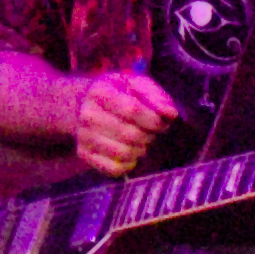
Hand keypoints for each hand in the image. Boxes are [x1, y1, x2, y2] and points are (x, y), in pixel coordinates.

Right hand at [66, 66, 181, 174]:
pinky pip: (114, 169)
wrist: (84, 105)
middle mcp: (87, 115)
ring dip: (141, 150)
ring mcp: (83, 137)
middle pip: (129, 135)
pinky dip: (130, 164)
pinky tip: (131, 152)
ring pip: (123, 154)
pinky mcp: (84, 155)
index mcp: (99, 91)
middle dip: (149, 136)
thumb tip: (171, 114)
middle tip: (152, 132)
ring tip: (142, 141)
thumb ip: (155, 95)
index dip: (154, 120)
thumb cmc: (117, 93)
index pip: (132, 110)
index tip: (162, 123)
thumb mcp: (136, 84)